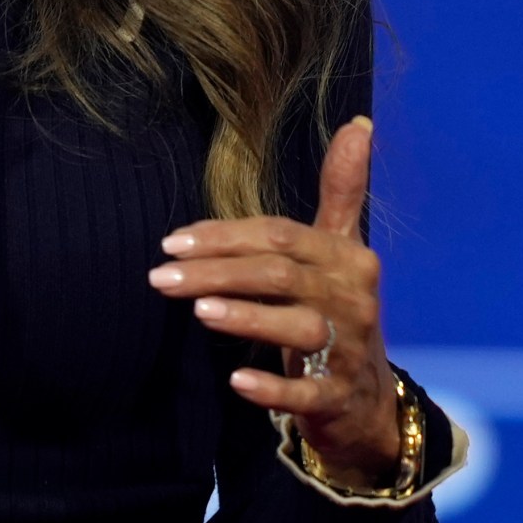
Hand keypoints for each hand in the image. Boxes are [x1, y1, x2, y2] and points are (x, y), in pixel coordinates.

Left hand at [148, 116, 401, 484]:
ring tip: (198, 310)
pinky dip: (274, 387)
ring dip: (248, 317)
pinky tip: (237, 380)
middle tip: (159, 276)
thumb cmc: (334, 310)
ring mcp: (351, 350)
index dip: (225, 235)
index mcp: (349, 257)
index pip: (281, 235)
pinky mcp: (339, 396)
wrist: (363, 399)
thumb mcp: (339, 250)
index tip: (172, 241)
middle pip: (279, 275)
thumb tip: (358, 123)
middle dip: (217, 272)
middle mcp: (354, 299)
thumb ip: (342, 190)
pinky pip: (308, 393)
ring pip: (298, 327)